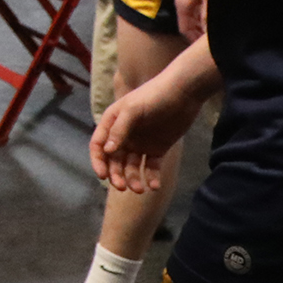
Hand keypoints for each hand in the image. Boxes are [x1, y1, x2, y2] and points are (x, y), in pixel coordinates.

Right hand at [89, 68, 199, 194]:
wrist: (184, 93)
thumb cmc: (154, 96)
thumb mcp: (133, 109)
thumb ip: (119, 129)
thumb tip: (107, 151)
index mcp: (113, 123)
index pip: (99, 146)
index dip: (98, 161)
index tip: (103, 176)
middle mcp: (124, 135)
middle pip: (114, 161)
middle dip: (117, 175)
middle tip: (124, 187)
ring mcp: (140, 143)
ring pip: (132, 167)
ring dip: (133, 179)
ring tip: (141, 189)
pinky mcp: (157, 149)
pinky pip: (151, 167)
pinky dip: (151, 178)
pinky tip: (154, 185)